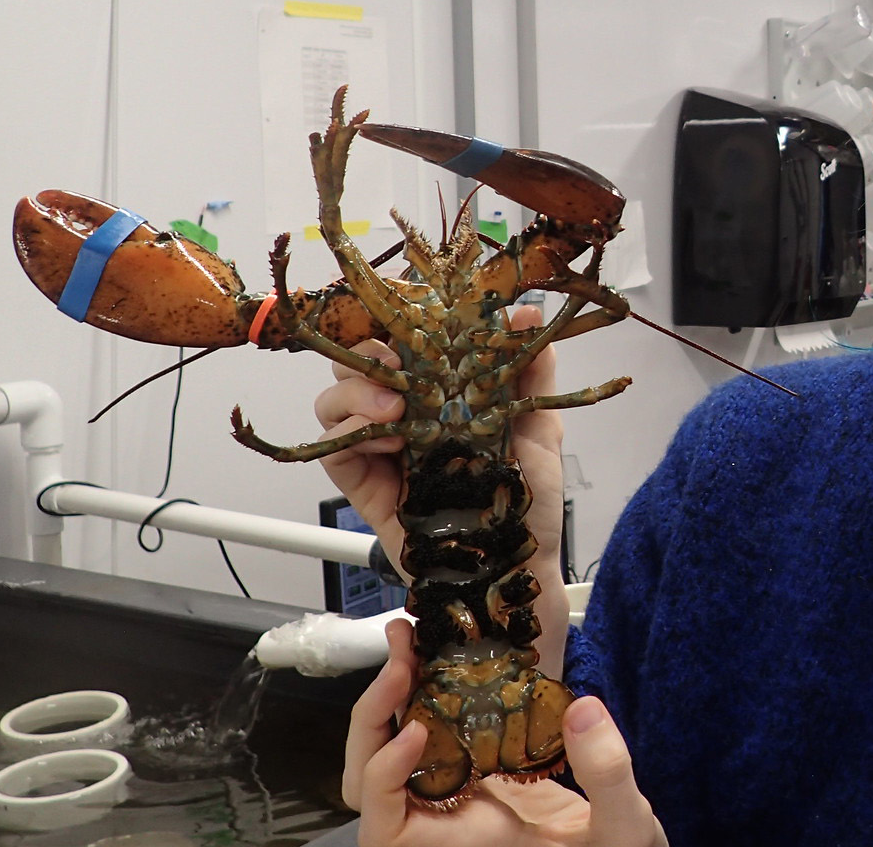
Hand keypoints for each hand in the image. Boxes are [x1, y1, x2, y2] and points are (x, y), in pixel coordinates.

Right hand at [314, 305, 568, 576]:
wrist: (514, 564)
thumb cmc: (527, 500)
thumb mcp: (539, 426)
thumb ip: (531, 370)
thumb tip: (523, 313)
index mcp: (443, 390)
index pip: (403, 339)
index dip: (394, 318)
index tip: (407, 308)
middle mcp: (407, 412)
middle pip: (357, 360)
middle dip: (367, 350)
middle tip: (394, 362)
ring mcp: (381, 446)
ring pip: (334, 398)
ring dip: (355, 392)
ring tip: (394, 409)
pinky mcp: (364, 483)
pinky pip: (333, 448)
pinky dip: (348, 434)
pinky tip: (384, 439)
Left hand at [344, 619, 665, 846]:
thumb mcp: (623, 829)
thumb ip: (607, 776)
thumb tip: (583, 711)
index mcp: (463, 844)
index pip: (384, 825)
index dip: (381, 775)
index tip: (416, 729)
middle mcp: (447, 821)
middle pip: (369, 780)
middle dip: (374, 715)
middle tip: (404, 657)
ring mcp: (459, 794)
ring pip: (391, 753)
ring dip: (392, 697)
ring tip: (413, 644)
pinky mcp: (479, 768)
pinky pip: (432, 734)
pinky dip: (428, 695)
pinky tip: (450, 660)